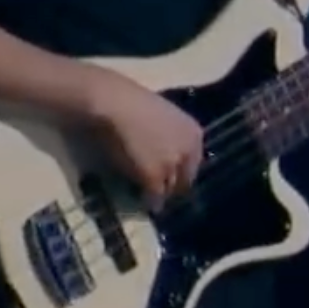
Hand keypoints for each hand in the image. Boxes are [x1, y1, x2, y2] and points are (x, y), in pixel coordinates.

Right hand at [83, 69, 204, 210]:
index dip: (179, 172)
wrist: (114, 103)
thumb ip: (167, 138)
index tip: (168, 178)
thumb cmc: (130, 102)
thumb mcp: (160, 117)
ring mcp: (172, 164)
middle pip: (185, 179)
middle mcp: (189, 151)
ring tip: (150, 198)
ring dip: (160, 194)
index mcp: (194, 133)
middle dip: (173, 186)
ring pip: (170, 189)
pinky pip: (155, 196)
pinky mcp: (154, 176)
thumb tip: (159, 154)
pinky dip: (150, 202)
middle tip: (158, 192)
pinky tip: (144, 205)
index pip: (193, 163)